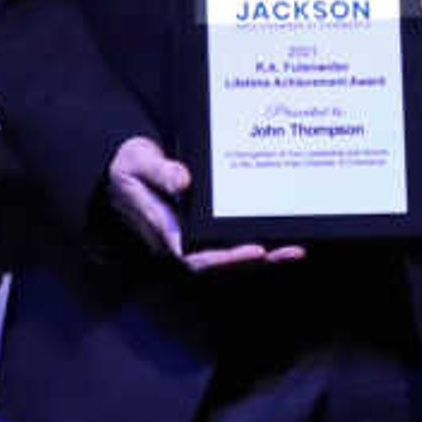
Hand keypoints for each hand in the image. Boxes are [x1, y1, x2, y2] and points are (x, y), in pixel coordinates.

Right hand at [104, 135, 305, 270]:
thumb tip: (183, 180)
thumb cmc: (129, 165)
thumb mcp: (137, 162)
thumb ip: (158, 171)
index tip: (256, 250)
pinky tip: (282, 231)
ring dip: (265, 252)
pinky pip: (233, 235)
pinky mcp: (205, 224)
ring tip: (297, 248)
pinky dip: (258, 235)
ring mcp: (195, 233)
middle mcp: (183, 238)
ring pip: (232, 250)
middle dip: (258, 259)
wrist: (125, 164)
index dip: (228, 258)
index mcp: (166, 230)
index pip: (197, 255)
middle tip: (291, 251)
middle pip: (223, 259)